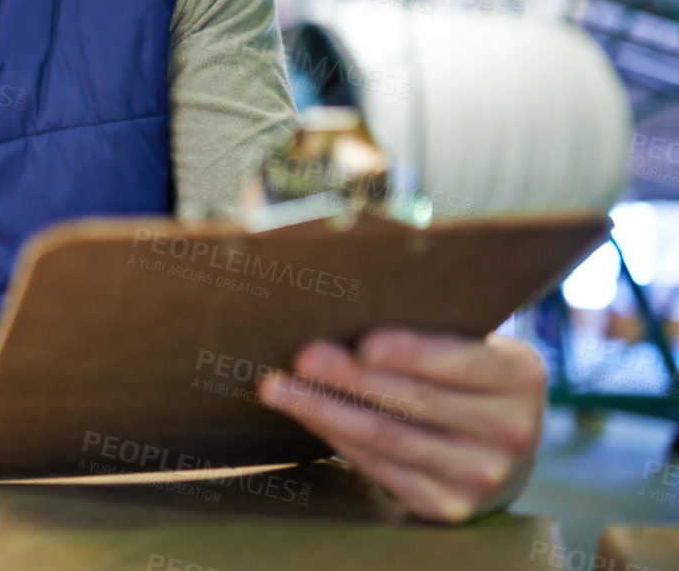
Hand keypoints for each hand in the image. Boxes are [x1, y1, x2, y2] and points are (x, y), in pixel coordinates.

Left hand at [257, 329, 545, 522]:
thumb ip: (429, 324)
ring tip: (278, 388)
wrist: (498, 445)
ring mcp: (482, 475)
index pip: (463, 362)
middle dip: (351, 378)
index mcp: (522, 376)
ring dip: (326, 411)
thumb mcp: (469, 342)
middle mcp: (513, 432)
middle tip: (301, 357)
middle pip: (417, 402)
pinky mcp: (447, 506)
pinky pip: (381, 469)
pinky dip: (337, 438)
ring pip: (390, 439)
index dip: (413, 353)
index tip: (364, 342)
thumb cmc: (464, 372)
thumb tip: (344, 294)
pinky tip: (305, 416)